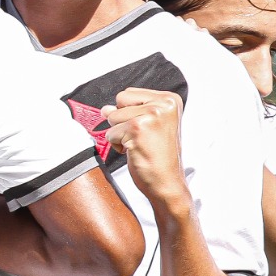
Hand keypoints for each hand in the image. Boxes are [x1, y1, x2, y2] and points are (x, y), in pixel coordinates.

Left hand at [103, 87, 189, 210]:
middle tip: (141, 137)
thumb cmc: (158, 157)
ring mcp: (152, 115)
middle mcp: (164, 104)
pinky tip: (135, 151)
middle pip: (119, 100)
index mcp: (169, 100)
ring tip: (139, 144)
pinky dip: (117, 145)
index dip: (128, 113)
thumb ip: (127, 112)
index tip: (146, 129)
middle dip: (122, 120)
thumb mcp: (147, 126)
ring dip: (119, 134)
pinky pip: (111, 132)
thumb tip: (105, 108)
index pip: (128, 93)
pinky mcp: (137, 128)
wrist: (167, 182)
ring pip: (112, 116)